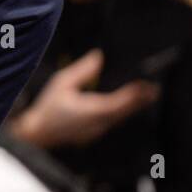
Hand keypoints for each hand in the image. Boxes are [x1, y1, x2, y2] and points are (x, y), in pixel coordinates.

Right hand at [10, 48, 159, 148]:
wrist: (36, 134)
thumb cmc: (47, 108)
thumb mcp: (61, 83)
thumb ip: (82, 70)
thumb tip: (98, 57)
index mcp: (93, 110)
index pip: (122, 100)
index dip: (136, 92)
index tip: (147, 84)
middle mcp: (99, 122)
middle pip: (126, 110)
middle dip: (140, 100)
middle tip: (154, 90)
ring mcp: (97, 130)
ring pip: (120, 117)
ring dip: (132, 107)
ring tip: (144, 96)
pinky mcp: (93, 134)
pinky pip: (112, 122)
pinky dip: (121, 112)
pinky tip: (123, 107)